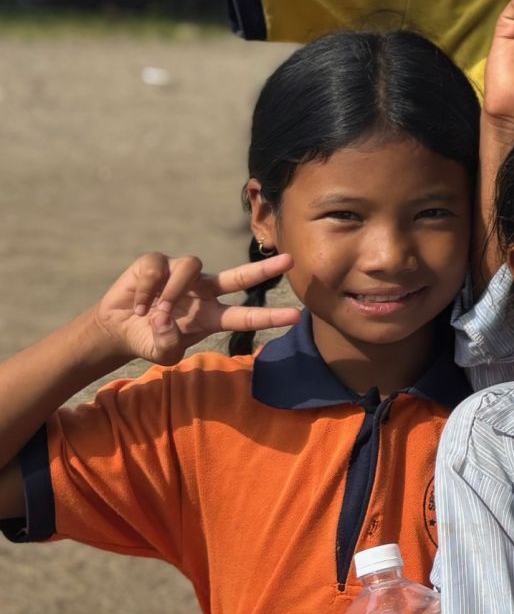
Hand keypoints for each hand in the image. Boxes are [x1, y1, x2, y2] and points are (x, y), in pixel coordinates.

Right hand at [93, 252, 298, 366]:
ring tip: (153, 315)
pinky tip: (138, 305)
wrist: (118, 328)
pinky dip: (146, 290)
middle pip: (238, 277)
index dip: (269, 316)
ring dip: (171, 292)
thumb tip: (165, 324)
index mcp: (211, 316)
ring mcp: (182, 274)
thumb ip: (168, 345)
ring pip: (191, 267)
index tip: (296, 315)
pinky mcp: (158, 262)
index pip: (245, 316)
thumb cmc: (148, 340)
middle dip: (264, 269)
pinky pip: (158, 268)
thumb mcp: (161, 353)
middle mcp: (204, 290)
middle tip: (290, 261)